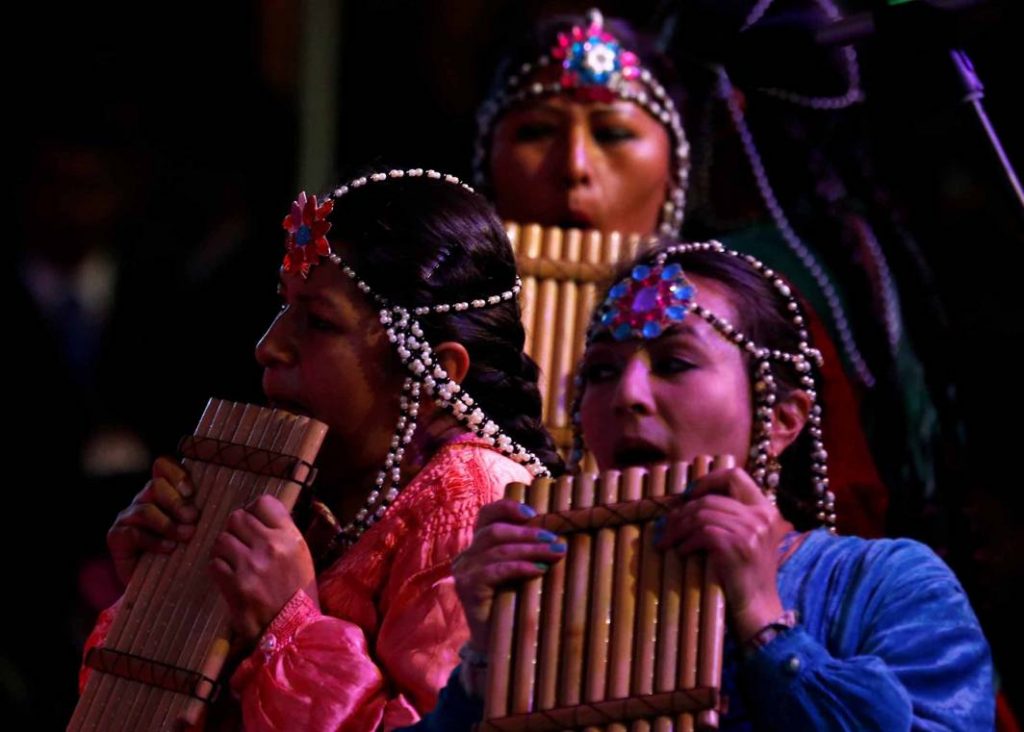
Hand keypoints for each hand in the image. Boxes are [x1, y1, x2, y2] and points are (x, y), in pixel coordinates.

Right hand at [107, 457, 197, 586]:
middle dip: (177, 502)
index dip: (176, 473)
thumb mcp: (202, 528)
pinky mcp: (116, 536)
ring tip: (186, 536)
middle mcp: (144, 499)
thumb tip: (239, 502)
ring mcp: (128, 516)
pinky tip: (169, 549)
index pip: (163, 465)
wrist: (162, 585)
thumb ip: (210, 511)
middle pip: (155, 485)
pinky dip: (153, 541)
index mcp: (164, 490)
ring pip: (145, 508)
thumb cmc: (186, 552)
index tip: (192, 491)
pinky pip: (133, 532)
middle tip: (193, 518)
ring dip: (168, 523)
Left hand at [208, 495, 316, 642]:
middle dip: (235, 530)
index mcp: (290, 536)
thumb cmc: (298, 591)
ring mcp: (251, 565)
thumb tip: (257, 516)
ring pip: (222, 539)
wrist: (293, 628)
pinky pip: (214, 563)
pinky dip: (219, 569)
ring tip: (233, 561)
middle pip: (237, 517)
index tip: (253, 521)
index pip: (263, 502)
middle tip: (240, 543)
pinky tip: (230, 577)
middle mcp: (270, 545)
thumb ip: (281, 533)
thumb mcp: (300, 554)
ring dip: (225, 550)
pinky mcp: (234, 584)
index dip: (254, 510)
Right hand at [453, 500, 566, 651]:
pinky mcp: (468, 589)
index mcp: (478, 546)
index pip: (486, 515)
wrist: (498, 646)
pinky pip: (495, 571)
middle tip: (554, 539)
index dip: (508, 508)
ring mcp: (464, 572)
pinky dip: (519, 567)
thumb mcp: (521, 574)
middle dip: (528, 533)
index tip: (534, 512)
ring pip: (497, 549)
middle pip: (494, 531)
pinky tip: (540, 569)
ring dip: (530, 549)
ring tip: (555, 552)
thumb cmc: (514, 606)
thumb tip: (558, 535)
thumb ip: (528, 553)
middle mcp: (467, 556)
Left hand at [656, 467, 790, 640]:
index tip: (689, 495)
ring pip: (702, 514)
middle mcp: (761, 515)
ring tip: (669, 541)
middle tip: (667, 525)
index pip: (735, 476)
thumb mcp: (747, 538)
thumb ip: (730, 516)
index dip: (708, 481)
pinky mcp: (737, 545)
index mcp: (765, 509)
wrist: (758, 607)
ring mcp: (751, 530)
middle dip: (683, 511)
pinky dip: (686, 542)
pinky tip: (683, 552)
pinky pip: (701, 533)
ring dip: (678, 529)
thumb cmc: (746, 574)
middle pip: (711, 498)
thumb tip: (688, 500)